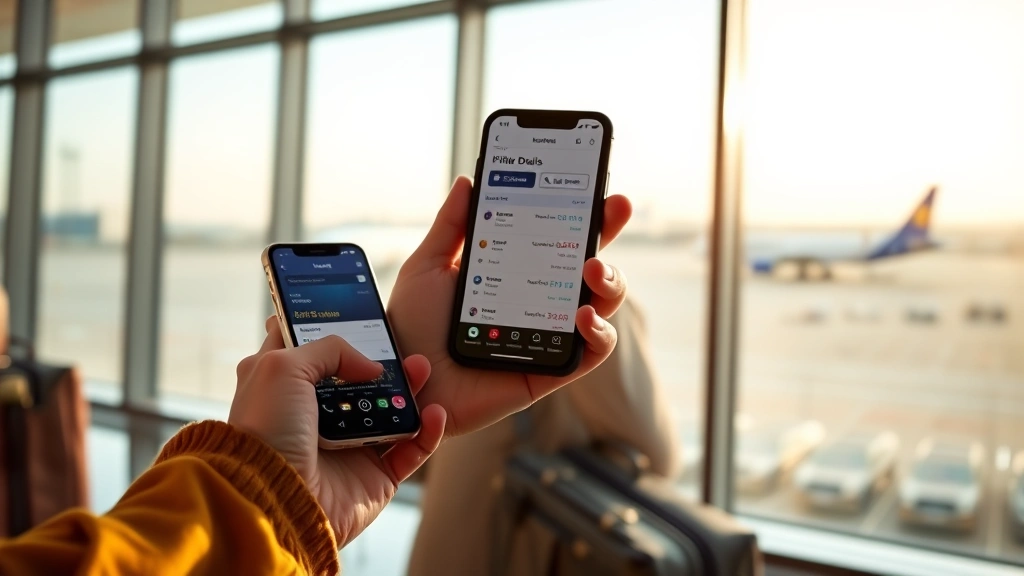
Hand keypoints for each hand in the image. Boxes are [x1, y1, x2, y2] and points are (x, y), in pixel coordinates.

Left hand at [229, 318, 445, 546]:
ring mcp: (348, 446)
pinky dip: (428, 432)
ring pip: (390, 410)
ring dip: (411, 390)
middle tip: (401, 346)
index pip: (309, 350)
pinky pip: (411, 450)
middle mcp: (316, 416)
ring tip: (423, 369)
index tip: (357, 313)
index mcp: (285, 389)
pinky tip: (434, 413)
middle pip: (359, 379)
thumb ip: (330, 349)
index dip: (330, 331)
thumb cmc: (266, 431)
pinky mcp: (374, 476)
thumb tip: (372, 366)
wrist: (275, 499)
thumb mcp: (283, 366)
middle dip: (383, 360)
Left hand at [388, 176, 631, 436]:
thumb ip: (451, 226)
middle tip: (614, 209)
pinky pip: (592, 352)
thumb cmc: (413, 326)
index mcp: (516, 273)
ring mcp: (550, 335)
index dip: (583, 212)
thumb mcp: (428, 267)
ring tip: (593, 268)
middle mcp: (540, 302)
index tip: (598, 186)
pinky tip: (582, 315)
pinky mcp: (552, 371)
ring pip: (602, 305)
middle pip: (589, 265)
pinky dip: (599, 332)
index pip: (558, 237)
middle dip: (608, 233)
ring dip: (610, 282)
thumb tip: (469, 181)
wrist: (405, 378)